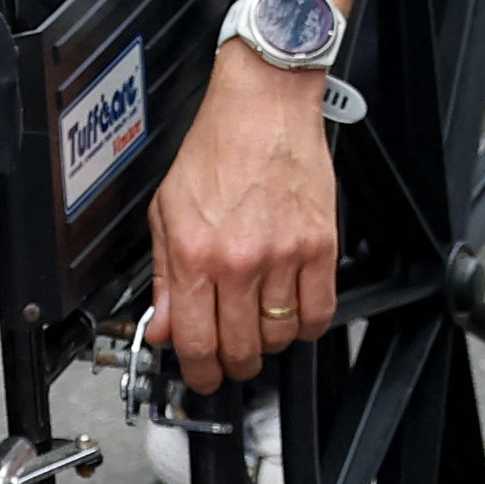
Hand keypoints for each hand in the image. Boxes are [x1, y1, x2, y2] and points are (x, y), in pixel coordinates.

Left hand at [141, 34, 342, 396]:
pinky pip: (319, 311)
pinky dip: (307, 325)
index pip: (196, 342)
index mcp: (196, 254)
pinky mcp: (320, 245)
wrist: (264, 106)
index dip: (200, 372)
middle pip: (241, 347)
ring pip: (281, 335)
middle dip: (234, 364)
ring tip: (261, 329)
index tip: (203, 377)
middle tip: (232, 358)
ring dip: (270, 343)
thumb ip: (164, 276)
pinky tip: (294, 314)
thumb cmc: (217, 146)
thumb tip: (163, 325)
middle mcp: (240, 261)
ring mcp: (284, 255)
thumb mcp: (167, 210)